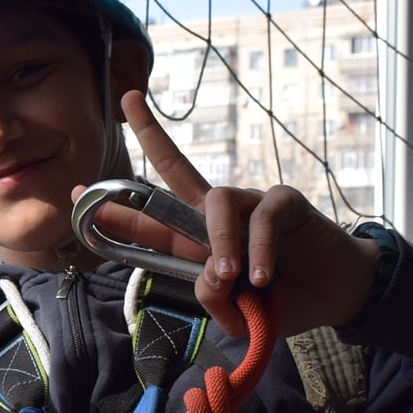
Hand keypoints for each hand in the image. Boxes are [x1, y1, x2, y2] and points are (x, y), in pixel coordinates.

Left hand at [79, 91, 379, 339]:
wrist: (335, 296)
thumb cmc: (281, 301)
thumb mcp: (240, 314)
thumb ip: (216, 301)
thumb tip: (210, 279)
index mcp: (196, 240)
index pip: (151, 220)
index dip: (117, 208)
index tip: (77, 191)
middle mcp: (216, 214)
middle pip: (176, 167)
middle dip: (151, 134)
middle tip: (126, 99)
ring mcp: (248, 203)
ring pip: (215, 204)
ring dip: (218, 244)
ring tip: (230, 279)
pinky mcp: (282, 201)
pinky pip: (260, 217)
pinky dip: (257, 249)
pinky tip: (263, 278)